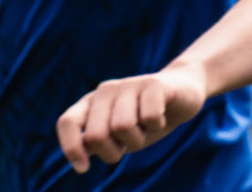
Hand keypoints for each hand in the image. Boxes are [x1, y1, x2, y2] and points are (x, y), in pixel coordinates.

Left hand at [55, 62, 208, 173]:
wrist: (183, 92)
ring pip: (123, 127)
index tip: (84, 169)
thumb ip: (96, 143)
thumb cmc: (144, 120)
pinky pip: (149, 117)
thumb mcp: (117, 136)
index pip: (68, 122)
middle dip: (114, 151)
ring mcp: (129, 84)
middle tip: (128, 144)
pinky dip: (157, 125)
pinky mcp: (153, 83)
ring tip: (146, 129)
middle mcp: (105, 90)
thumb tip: (80, 160)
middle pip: (96, 135)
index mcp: (91, 103)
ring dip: (139, 138)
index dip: (71, 148)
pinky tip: (161, 117)